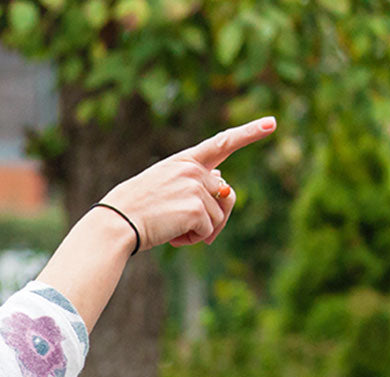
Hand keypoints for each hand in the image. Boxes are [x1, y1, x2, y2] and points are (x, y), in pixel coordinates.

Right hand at [99, 116, 276, 251]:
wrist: (117, 222)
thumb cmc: (135, 210)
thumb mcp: (163, 188)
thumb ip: (193, 186)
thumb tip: (226, 193)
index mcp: (184, 161)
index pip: (221, 143)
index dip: (248, 133)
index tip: (272, 123)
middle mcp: (194, 170)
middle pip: (226, 195)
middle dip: (214, 217)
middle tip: (192, 232)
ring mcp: (196, 187)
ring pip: (218, 216)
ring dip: (200, 231)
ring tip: (174, 231)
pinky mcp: (196, 208)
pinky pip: (208, 230)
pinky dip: (194, 240)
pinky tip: (173, 238)